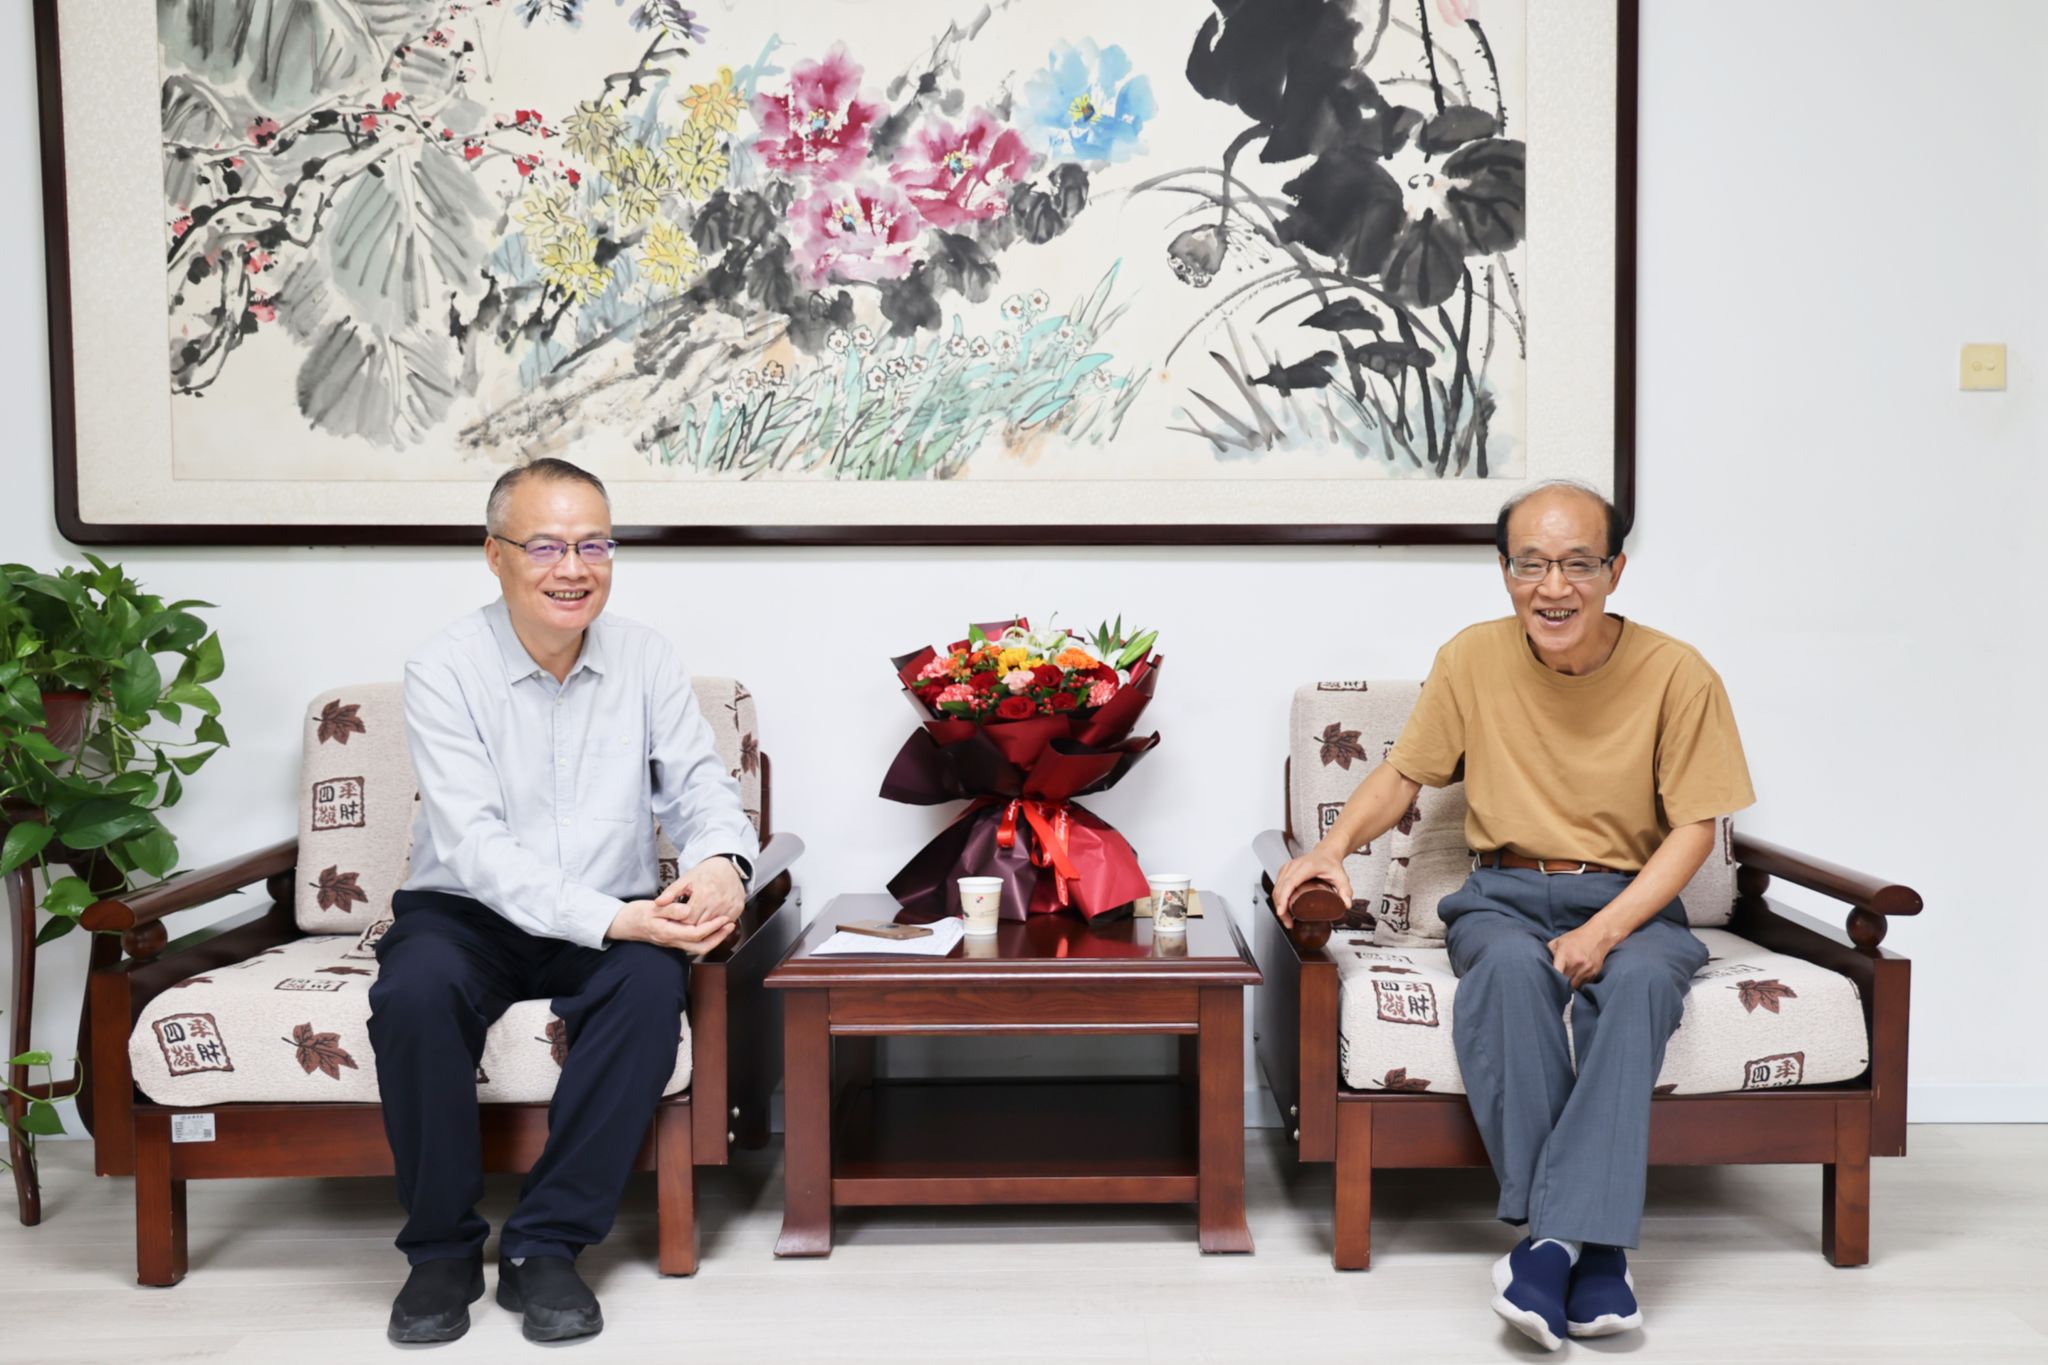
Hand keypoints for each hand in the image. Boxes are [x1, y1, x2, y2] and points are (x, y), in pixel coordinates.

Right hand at [607, 898, 736, 953]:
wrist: (621, 924)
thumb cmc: (635, 914)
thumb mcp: (653, 907)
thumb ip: (671, 909)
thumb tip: (688, 911)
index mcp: (668, 932)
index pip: (696, 934)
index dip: (712, 928)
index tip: (723, 919)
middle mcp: (671, 941)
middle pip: (700, 947)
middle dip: (718, 937)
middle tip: (730, 925)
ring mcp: (672, 942)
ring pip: (697, 947)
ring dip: (713, 938)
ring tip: (724, 926)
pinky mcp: (671, 940)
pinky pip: (691, 942)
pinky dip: (704, 936)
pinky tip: (709, 927)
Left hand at [654, 856, 746, 926]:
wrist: (728, 867)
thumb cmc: (706, 873)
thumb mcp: (685, 879)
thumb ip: (671, 892)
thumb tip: (658, 903)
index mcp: (703, 894)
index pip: (688, 919)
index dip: (680, 921)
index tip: (677, 918)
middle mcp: (718, 902)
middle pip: (700, 926)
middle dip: (691, 925)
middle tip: (686, 920)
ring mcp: (729, 906)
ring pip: (712, 927)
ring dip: (704, 926)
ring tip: (698, 918)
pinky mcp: (737, 909)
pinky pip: (724, 924)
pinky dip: (717, 924)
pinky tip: (711, 917)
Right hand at [1271, 845, 1353, 928]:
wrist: (1326, 853)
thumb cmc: (1331, 864)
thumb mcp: (1341, 877)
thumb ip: (1346, 891)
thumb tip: (1346, 905)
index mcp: (1307, 867)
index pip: (1290, 883)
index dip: (1283, 899)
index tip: (1282, 912)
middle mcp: (1294, 865)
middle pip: (1280, 888)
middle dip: (1280, 908)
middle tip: (1288, 922)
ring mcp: (1288, 867)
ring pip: (1277, 888)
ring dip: (1278, 905)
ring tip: (1286, 918)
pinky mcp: (1284, 871)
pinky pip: (1277, 885)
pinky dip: (1278, 898)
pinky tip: (1282, 908)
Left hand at [1548, 922, 1617, 989]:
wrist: (1598, 936)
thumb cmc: (1575, 938)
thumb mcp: (1558, 942)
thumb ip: (1548, 953)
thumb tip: (1540, 966)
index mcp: (1565, 954)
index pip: (1556, 973)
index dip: (1551, 980)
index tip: (1547, 984)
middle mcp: (1576, 963)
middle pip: (1564, 983)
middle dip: (1559, 985)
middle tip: (1554, 984)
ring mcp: (1586, 970)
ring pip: (1574, 986)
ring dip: (1568, 986)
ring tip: (1564, 981)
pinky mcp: (1594, 974)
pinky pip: (1583, 985)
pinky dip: (1577, 983)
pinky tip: (1575, 977)